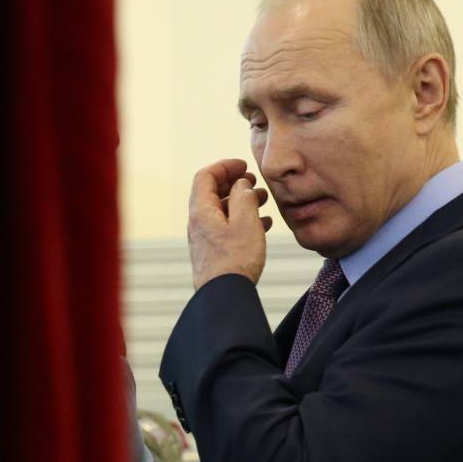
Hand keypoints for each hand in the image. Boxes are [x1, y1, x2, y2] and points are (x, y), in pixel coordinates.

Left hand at [187, 158, 271, 289]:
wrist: (224, 296)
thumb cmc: (235, 259)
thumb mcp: (245, 220)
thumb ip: (243, 196)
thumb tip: (241, 184)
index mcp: (201, 210)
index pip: (206, 176)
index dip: (225, 166)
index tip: (244, 166)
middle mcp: (199, 223)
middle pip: (213, 192)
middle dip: (235, 183)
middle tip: (254, 182)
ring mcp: (205, 238)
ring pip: (222, 211)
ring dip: (242, 202)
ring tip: (264, 201)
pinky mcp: (213, 252)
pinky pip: (227, 228)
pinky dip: (243, 220)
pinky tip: (263, 224)